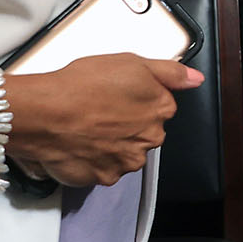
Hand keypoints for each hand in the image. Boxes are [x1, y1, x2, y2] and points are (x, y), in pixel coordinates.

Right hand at [6, 54, 202, 186]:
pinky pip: (103, 169)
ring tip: (88, 127)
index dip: (138, 100)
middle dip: (127, 124)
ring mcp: (126, 162)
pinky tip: (81, 143)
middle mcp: (149, 139)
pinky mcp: (103, 178)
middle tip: (101, 111)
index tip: (119, 96)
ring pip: (125, 152)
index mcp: (159, 110)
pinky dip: (94, 159)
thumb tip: (196, 80)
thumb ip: (170, 72)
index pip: (160, 106)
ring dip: (112, 144)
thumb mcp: (132, 63)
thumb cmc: (83, 85)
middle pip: (144, 132)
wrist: (47, 113)